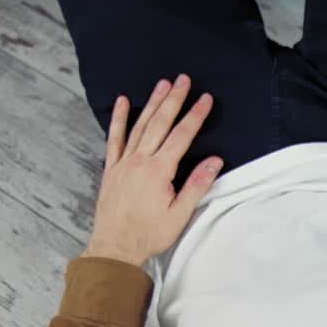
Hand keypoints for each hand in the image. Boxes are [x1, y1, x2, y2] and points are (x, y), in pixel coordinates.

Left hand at [82, 74, 220, 265]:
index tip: (205, 99)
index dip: (194, 116)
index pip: (181, 137)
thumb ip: (197, 185)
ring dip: (152, 103)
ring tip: (162, 84)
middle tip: (183, 80)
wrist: (115, 246)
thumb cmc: (149, 234)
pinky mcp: (112, 169)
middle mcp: (139, 161)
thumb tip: (214, 161)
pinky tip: (122, 102)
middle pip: (160, 124)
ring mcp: (123, 163)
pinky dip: (119, 119)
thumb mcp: (180, 214)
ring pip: (139, 126)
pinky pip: (115, 138)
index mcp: (159, 172)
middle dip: (173, 100)